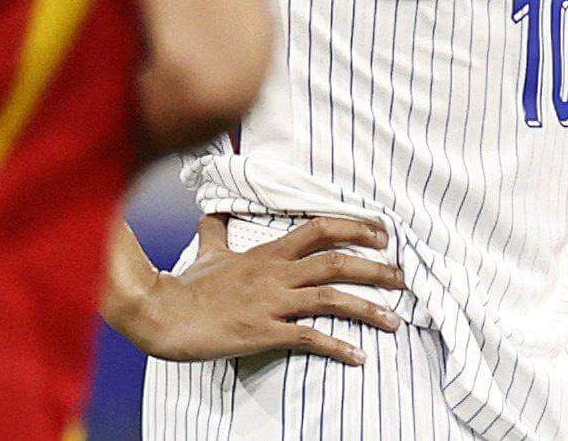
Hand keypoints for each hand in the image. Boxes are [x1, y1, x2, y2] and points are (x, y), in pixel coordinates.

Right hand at [120, 216, 406, 366]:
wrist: (164, 314)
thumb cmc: (188, 285)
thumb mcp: (208, 251)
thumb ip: (217, 231)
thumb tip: (213, 211)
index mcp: (268, 253)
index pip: (320, 229)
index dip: (355, 228)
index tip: (383, 235)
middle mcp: (276, 273)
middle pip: (336, 262)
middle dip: (375, 269)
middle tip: (402, 278)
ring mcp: (271, 302)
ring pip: (330, 299)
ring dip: (367, 309)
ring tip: (395, 320)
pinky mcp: (263, 331)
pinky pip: (308, 337)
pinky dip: (337, 346)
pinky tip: (358, 357)